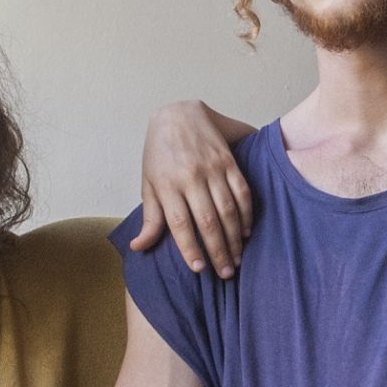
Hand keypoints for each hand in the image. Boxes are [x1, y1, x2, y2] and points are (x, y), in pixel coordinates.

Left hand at [130, 100, 252, 277]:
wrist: (179, 113)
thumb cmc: (159, 153)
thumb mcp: (148, 183)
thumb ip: (150, 217)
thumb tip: (139, 248)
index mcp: (167, 184)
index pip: (180, 224)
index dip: (190, 249)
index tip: (199, 270)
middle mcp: (191, 177)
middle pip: (207, 221)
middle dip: (218, 251)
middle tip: (225, 273)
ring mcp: (212, 168)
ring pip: (227, 209)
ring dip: (234, 238)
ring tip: (237, 259)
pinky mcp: (229, 161)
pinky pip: (242, 191)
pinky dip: (246, 213)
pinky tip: (246, 231)